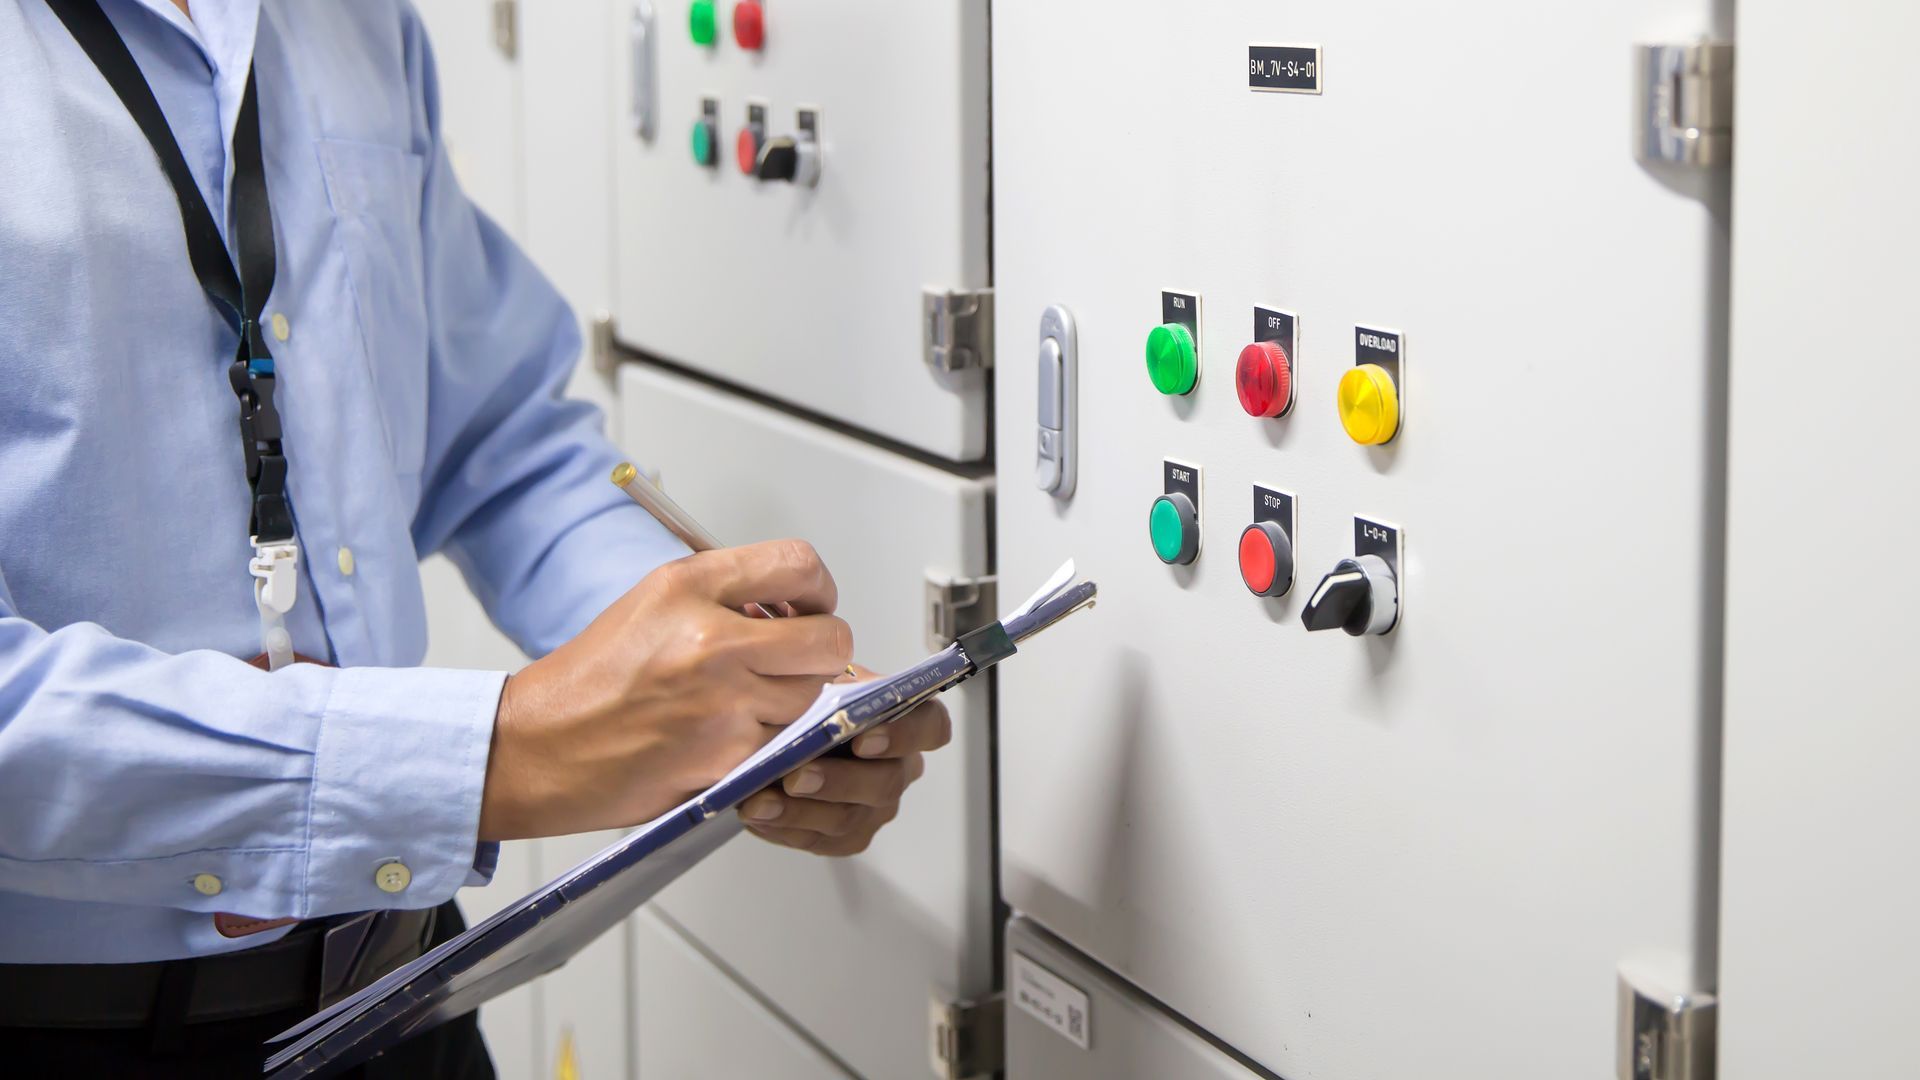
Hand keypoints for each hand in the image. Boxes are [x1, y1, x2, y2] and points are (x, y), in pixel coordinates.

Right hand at [478, 540, 853, 840]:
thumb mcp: (655, 603)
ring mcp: (724, 702)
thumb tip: (795, 606)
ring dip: (789, 700)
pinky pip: (783, 740)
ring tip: (738, 701)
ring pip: (810, 696)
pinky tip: (722, 734)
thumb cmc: (594, 680)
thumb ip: (726, 595)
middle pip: (828, 639)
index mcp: (690, 587)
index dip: (818, 589)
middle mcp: (711, 639)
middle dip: (819, 651)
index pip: (799, 565)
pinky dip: (766, 740)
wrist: (542, 748)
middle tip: (791, 659)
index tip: (810, 606)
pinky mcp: (727, 756)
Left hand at [736, 667, 952, 856]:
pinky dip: (787, 829)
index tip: (863, 738)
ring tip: (761, 800)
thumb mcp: (817, 673)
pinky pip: (823, 841)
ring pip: (851, 818)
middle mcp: (898, 766)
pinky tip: (759, 813)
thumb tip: (812, 655)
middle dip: (839, 781)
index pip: (930, 726)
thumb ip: (824, 668)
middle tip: (797, 775)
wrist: (781, 731)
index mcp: (905, 720)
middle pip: (886, 781)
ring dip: (802, 811)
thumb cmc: (808, 699)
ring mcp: (875, 805)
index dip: (904, 735)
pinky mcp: (847, 835)